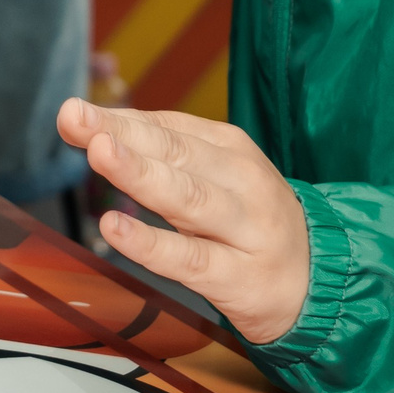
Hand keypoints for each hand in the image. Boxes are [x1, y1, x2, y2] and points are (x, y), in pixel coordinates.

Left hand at [59, 98, 309, 344]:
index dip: (118, 119)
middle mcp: (241, 182)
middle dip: (121, 133)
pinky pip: (190, 259)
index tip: (73, 111)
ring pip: (186, 198)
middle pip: (174, 153)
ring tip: (99, 153)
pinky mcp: (240, 278)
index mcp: (231, 149)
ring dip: (140, 173)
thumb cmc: (251, 223)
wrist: (320, 282)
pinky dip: (151, 244)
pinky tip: (116, 228)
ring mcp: (244, 230)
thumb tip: (94, 128)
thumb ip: (160, 155)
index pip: (168, 127)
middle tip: (74, 117)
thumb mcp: (216, 178)